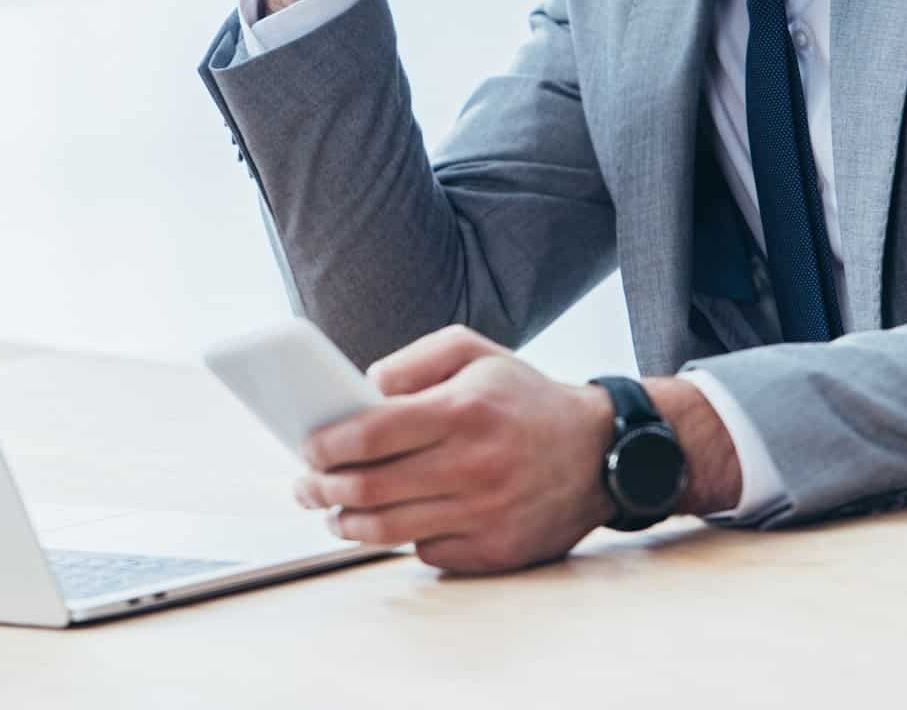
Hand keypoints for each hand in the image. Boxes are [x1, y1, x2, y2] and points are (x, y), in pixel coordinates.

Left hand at [292, 325, 614, 573]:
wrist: (600, 452)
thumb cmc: (525, 399)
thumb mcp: (475, 353)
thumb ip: (413, 361)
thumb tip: (361, 392)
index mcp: (464, 411)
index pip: (371, 435)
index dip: (326, 446)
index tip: (308, 449)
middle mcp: (474, 466)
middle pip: (369, 490)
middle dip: (322, 490)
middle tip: (306, 486)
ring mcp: (486, 514)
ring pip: (389, 531)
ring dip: (347, 524)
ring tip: (333, 513)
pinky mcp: (496, 551)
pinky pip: (426, 553)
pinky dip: (403, 540)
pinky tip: (395, 522)